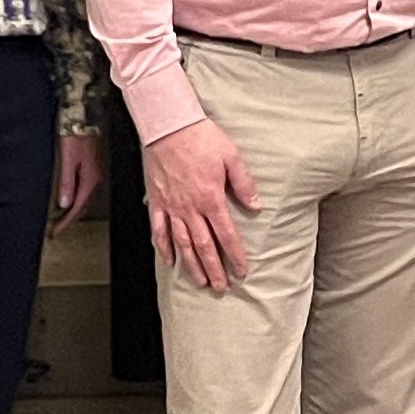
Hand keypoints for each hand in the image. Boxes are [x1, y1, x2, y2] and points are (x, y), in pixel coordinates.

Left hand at [53, 129, 103, 231]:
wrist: (85, 118)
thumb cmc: (76, 135)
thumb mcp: (68, 159)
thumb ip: (67, 182)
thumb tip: (64, 204)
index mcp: (90, 180)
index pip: (77, 208)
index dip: (66, 222)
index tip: (55, 232)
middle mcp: (95, 179)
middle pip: (83, 207)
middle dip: (69, 220)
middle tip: (56, 230)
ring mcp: (95, 174)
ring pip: (84, 200)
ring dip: (73, 211)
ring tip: (60, 219)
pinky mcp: (91, 168)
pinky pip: (85, 191)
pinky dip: (76, 200)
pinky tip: (69, 199)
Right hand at [147, 117, 259, 292]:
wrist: (169, 126)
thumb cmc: (201, 138)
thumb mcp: (231, 156)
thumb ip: (244, 183)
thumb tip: (256, 205)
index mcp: (211, 198)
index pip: (226, 234)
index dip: (234, 254)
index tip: (241, 270)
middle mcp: (190, 208)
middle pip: (203, 246)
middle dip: (214, 269)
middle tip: (220, 287)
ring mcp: (172, 206)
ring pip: (182, 243)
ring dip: (192, 265)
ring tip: (200, 281)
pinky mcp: (158, 201)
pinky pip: (159, 229)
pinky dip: (164, 247)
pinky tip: (170, 260)